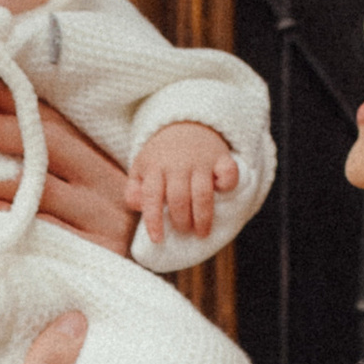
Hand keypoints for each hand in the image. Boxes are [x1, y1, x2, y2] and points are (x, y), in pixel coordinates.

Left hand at [0, 81, 133, 254]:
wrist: (147, 283)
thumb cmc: (104, 226)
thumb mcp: (86, 183)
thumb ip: (47, 144)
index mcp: (103, 168)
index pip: (58, 129)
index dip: (17, 108)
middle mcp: (104, 194)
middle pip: (48, 154)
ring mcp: (99, 229)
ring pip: (41, 194)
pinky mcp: (91, 262)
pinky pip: (43, 236)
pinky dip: (8, 219)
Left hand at [127, 120, 238, 250]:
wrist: (186, 123)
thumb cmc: (161, 155)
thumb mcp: (141, 168)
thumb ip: (134, 190)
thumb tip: (138, 207)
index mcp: (155, 167)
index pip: (151, 196)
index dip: (154, 220)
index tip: (157, 240)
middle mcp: (177, 164)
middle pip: (179, 198)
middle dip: (181, 221)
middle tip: (184, 231)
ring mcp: (201, 160)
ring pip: (203, 193)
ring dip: (203, 217)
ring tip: (202, 232)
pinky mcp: (221, 158)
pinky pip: (228, 174)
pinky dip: (227, 186)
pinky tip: (221, 194)